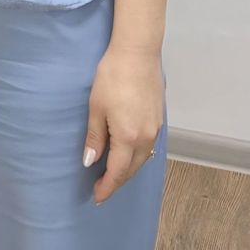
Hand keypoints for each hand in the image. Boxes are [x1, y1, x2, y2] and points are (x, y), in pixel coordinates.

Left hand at [83, 46, 163, 202]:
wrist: (138, 52)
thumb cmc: (113, 77)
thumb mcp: (96, 107)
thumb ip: (95, 137)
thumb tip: (90, 162)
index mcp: (128, 138)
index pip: (117, 172)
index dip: (107, 187)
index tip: (97, 197)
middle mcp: (146, 138)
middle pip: (132, 169)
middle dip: (117, 181)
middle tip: (102, 188)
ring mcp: (155, 128)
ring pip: (142, 159)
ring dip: (128, 169)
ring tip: (113, 173)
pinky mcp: (159, 118)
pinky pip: (148, 146)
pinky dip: (137, 156)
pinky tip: (128, 152)